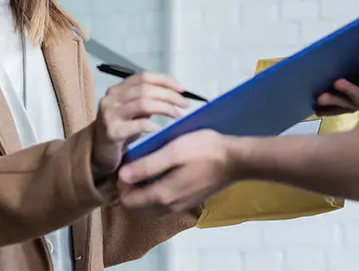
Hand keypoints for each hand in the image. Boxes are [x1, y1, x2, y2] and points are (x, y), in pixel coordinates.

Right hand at [91, 72, 188, 178]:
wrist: (98, 153)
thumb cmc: (121, 131)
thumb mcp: (133, 112)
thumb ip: (148, 100)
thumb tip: (176, 95)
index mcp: (118, 89)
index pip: (144, 77)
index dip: (165, 80)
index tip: (183, 89)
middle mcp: (112, 98)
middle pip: (145, 89)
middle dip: (169, 95)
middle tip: (185, 104)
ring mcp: (110, 114)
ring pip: (143, 103)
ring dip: (165, 107)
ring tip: (177, 115)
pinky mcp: (112, 132)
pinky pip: (138, 125)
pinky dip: (153, 125)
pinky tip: (161, 129)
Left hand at [117, 130, 235, 216]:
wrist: (235, 159)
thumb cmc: (205, 150)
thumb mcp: (173, 151)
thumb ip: (147, 165)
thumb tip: (122, 175)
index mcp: (163, 195)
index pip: (127, 201)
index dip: (122, 183)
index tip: (129, 163)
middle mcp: (169, 206)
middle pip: (136, 208)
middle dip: (129, 190)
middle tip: (134, 166)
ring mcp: (179, 206)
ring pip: (148, 208)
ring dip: (141, 193)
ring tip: (146, 168)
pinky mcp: (187, 202)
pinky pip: (162, 205)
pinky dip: (154, 194)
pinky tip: (161, 173)